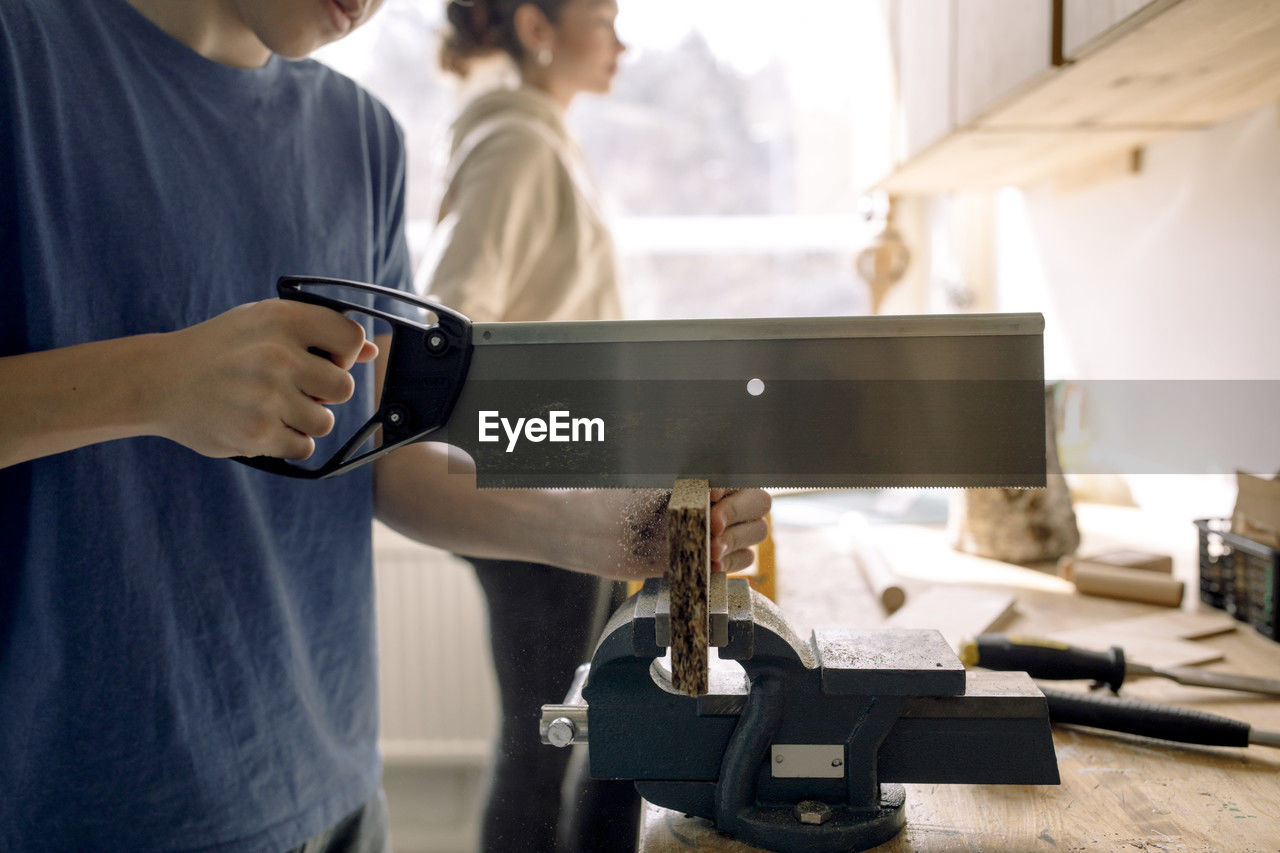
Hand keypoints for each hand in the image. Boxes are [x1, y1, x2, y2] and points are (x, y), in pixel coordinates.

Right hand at [149, 299, 377, 459]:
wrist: (159, 380)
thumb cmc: (221, 349)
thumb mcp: (263, 323)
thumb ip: (318, 332)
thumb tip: (371, 352)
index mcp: (282, 319)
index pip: (351, 339)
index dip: (345, 355)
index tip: (324, 360)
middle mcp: (277, 355)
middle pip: (344, 387)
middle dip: (325, 393)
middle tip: (295, 389)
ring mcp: (267, 396)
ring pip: (324, 421)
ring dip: (306, 420)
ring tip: (273, 407)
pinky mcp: (257, 432)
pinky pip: (303, 447)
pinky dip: (288, 442)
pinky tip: (263, 425)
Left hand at [600, 487, 771, 579]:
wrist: (594, 534)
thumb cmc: (618, 499)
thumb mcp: (651, 482)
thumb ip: (685, 478)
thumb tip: (716, 480)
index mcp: (706, 476)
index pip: (742, 478)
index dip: (732, 488)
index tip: (710, 496)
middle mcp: (716, 500)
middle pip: (758, 505)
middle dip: (737, 515)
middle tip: (712, 526)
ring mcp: (715, 530)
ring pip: (753, 533)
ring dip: (737, 541)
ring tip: (712, 551)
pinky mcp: (708, 558)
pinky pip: (740, 561)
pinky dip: (732, 563)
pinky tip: (712, 565)